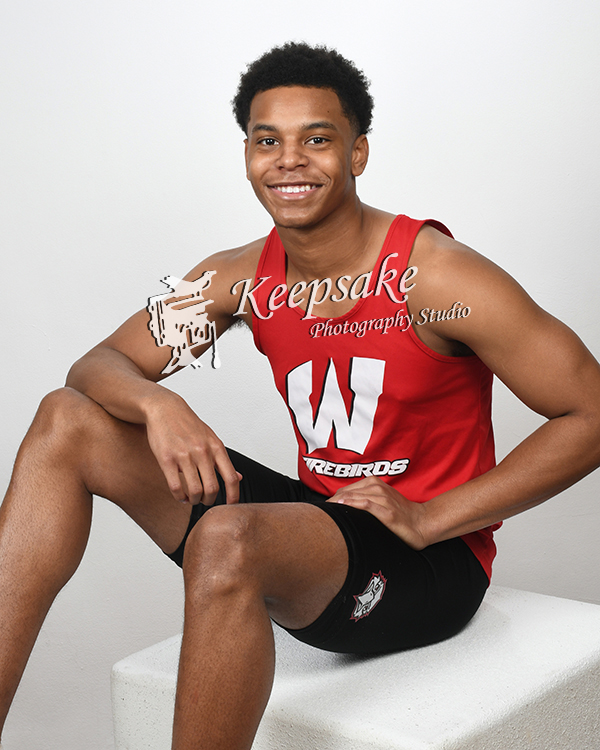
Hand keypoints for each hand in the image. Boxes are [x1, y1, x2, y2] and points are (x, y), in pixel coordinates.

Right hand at [144, 391, 240, 505]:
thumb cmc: (189, 425)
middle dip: (209, 501)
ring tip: (192, 499)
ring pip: (195, 491)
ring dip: (194, 500)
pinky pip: (176, 487)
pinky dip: (180, 497)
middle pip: (213, 489)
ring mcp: (185, 456)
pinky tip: (180, 495)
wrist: (165, 409)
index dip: (233, 496)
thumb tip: (239, 477)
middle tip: (205, 501)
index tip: (231, 504)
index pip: (231, 477)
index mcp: (216, 447)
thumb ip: (223, 460)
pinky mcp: (167, 459)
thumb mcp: (211, 439)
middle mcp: (203, 452)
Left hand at [327, 477, 428, 549]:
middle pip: (347, 492)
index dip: (332, 498)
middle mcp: (378, 488)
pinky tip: (343, 506)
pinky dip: (354, 504)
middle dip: (332, 501)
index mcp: (374, 483)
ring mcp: (383, 499)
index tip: (322, 509)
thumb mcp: (380, 500)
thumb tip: (340, 505)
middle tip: (319, 513)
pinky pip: (367, 505)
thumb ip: (363, 498)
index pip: (346, 489)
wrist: (422, 523)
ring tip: (326, 512)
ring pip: (355, 497)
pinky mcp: (388, 512)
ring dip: (339, 503)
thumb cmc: (400, 513)